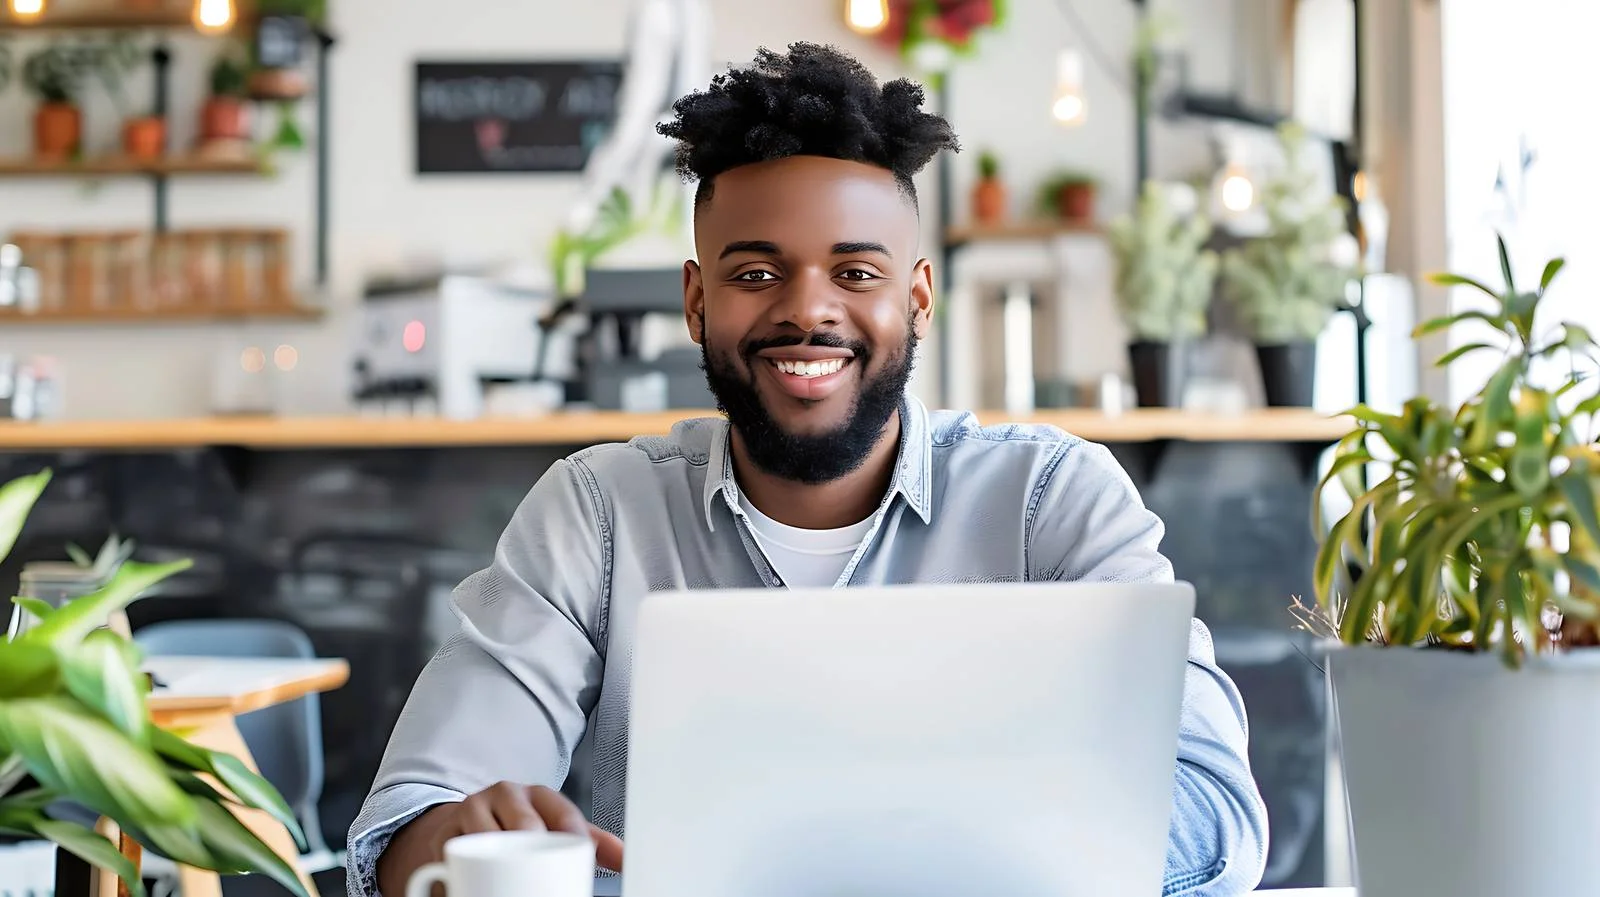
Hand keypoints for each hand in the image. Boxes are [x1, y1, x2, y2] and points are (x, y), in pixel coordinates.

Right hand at [377, 782, 624, 894]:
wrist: (464, 825)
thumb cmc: (519, 827)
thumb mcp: (554, 827)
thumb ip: (593, 842)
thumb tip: (626, 858)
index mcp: (538, 794)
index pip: (563, 813)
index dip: (575, 834)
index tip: (583, 858)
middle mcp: (505, 794)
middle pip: (526, 824)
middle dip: (534, 848)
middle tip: (542, 875)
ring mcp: (473, 809)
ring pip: (489, 834)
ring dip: (498, 856)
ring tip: (511, 879)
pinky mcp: (445, 833)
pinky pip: (455, 851)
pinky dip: (462, 868)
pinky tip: (470, 881)